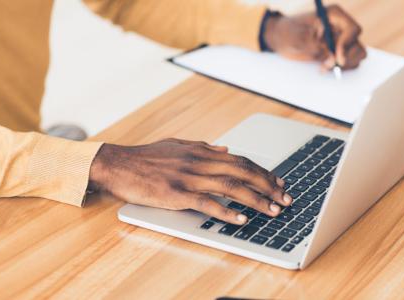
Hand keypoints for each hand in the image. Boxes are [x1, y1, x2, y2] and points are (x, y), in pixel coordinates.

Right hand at [89, 138, 291, 224]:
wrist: (118, 165)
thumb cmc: (146, 157)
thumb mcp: (178, 145)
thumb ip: (203, 147)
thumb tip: (226, 150)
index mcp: (202, 152)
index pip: (241, 160)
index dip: (263, 172)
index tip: (278, 182)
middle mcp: (199, 162)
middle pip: (242, 172)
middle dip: (268, 185)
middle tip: (285, 198)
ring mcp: (188, 178)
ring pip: (230, 187)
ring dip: (255, 199)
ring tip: (272, 210)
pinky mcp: (176, 194)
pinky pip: (207, 203)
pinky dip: (226, 211)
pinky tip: (241, 219)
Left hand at [263, 5, 366, 70]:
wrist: (281, 38)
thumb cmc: (287, 32)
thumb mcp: (296, 38)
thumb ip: (313, 46)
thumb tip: (330, 57)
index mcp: (334, 16)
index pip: (353, 29)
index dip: (348, 44)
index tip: (337, 57)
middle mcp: (341, 27)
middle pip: (357, 45)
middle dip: (344, 58)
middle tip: (327, 65)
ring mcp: (342, 40)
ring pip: (358, 54)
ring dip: (344, 65)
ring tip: (324, 66)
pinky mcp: (339, 52)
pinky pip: (351, 62)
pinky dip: (341, 68)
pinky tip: (325, 68)